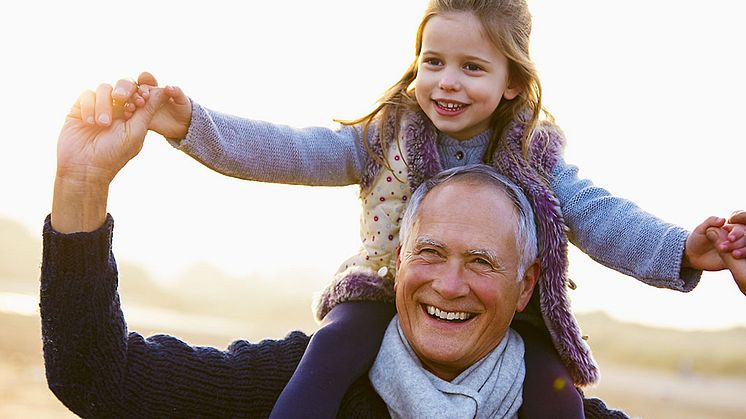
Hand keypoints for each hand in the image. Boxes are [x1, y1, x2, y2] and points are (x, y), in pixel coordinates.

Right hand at [51, 84, 171, 232]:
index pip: (140, 92)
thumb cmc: (114, 153)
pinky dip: (89, 106)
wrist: (85, 168)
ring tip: (102, 123)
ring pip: (104, 88)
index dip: (140, 92)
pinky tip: (89, 122)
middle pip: (123, 85)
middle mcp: (117, 109)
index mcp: (134, 115)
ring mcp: (98, 108)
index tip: (140, 101)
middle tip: (121, 98)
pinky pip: (86, 95)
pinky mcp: (80, 109)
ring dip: (104, 104)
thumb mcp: (136, 132)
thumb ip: (148, 110)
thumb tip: (165, 90)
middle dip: (124, 89)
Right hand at [111, 71, 191, 139]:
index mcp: (154, 90)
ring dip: (128, 104)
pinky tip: (127, 117)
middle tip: (139, 102)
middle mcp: (145, 97)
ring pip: (129, 102)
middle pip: (133, 91)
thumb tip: (168, 87)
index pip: (144, 84)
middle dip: (133, 94)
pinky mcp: (139, 119)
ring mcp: (141, 108)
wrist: (183, 125)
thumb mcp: (183, 101)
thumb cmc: (183, 109)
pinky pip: (131, 115)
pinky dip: (127, 115)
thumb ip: (177, 92)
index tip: (146, 94)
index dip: (143, 88)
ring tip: (131, 109)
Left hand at [684, 212, 745, 270]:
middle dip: (738, 242)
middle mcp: (736, 239)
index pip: (739, 228)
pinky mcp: (735, 260)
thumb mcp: (701, 229)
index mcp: (729, 229)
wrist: (693, 255)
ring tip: (733, 254)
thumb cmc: (697, 239)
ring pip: (745, 248)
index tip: (730, 238)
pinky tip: (735, 259)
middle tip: (724, 247)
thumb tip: (723, 219)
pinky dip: (742, 259)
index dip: (737, 232)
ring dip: (742, 251)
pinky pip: (742, 260)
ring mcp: (736, 249)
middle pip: (745, 238)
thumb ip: (711, 221)